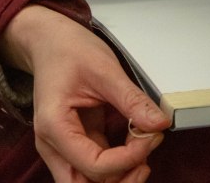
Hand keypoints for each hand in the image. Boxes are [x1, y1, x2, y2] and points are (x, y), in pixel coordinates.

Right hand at [0, 4, 170, 182]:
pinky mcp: (74, 143)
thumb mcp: (104, 70)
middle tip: (148, 156)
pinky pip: (93, 166)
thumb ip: (131, 100)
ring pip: (88, 182)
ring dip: (118, 176)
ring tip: (144, 153)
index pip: (93, 165)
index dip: (127, 159)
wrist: (50, 41)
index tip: (151, 137)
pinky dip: (116, 164)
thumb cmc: (69, 50)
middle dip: (120, 180)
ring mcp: (61, 147)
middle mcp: (52, 146)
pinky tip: (136, 147)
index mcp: (54, 127)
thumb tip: (159, 123)